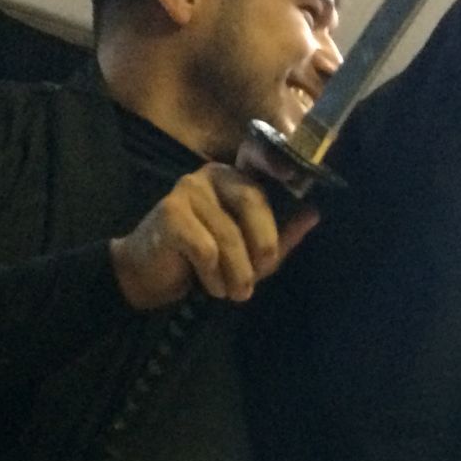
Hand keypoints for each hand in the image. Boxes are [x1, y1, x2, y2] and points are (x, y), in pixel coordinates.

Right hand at [109, 164, 318, 310]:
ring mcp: (187, 190)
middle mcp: (211, 174)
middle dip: (264, 245)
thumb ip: (280, 235)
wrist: (147, 275)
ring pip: (230, 235)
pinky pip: (206, 250)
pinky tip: (207, 283)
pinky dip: (212, 275)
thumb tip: (313, 214)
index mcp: (234, 178)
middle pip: (253, 202)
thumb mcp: (249, 252)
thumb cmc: (204, 263)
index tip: (294, 182)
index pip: (262, 173)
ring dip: (237, 274)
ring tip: (232, 291)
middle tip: (261, 275)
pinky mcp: (169, 213)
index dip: (278, 169)